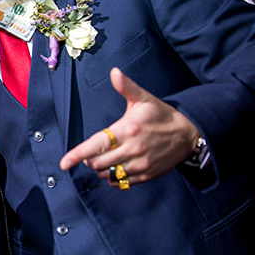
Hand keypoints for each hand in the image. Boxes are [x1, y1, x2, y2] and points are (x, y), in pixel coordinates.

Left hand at [60, 68, 198, 184]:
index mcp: (127, 130)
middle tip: (94, 151)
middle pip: (98, 163)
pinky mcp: (147, 175)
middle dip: (90, 159)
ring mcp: (140, 165)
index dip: (77, 155)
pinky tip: (116, 168)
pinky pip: (122, 183)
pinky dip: (114, 178)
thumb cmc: (162, 115)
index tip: (64, 163)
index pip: (96, 146)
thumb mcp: (144, 99)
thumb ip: (126, 87)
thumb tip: (114, 71)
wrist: (189, 134)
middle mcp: (132, 150)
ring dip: (101, 169)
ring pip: (108, 174)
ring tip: (105, 157)